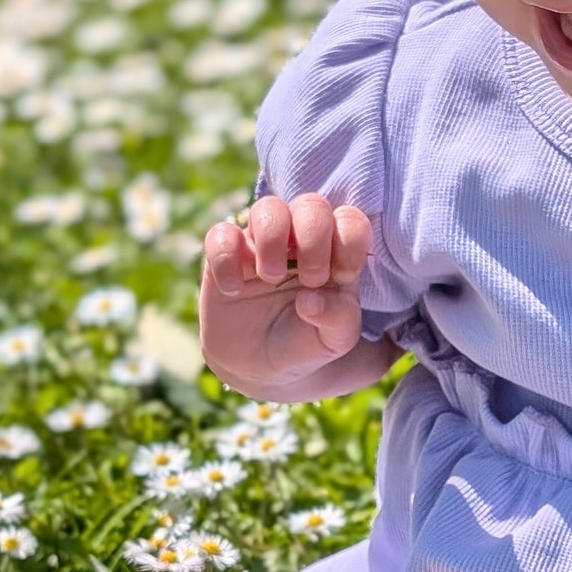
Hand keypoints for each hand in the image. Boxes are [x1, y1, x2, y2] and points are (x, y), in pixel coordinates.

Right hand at [199, 193, 372, 387]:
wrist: (259, 366)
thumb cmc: (305, 342)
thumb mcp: (334, 341)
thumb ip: (339, 320)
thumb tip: (311, 298)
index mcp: (335, 253)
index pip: (350, 221)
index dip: (349, 242)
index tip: (343, 277)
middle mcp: (299, 239)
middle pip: (312, 205)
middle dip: (314, 238)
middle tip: (310, 279)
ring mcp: (261, 244)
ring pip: (268, 207)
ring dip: (272, 240)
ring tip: (270, 277)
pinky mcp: (225, 255)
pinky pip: (221, 234)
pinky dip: (226, 258)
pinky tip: (233, 289)